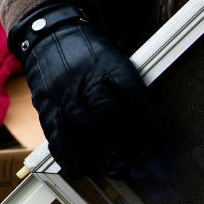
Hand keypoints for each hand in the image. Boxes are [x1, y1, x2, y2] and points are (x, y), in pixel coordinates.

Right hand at [11, 3, 159, 178]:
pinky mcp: (45, 104)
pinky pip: (54, 132)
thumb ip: (127, 85)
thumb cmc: (87, 51)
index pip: (130, 90)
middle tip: (141, 161)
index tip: (159, 135)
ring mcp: (61, 92)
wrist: (48, 34)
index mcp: (106, 62)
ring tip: (116, 169)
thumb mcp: (112, 57)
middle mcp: (83, 78)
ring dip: (101, 152)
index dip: (146, 115)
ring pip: (80, 125)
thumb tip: (152, 119)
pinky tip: (79, 168)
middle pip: (107, 111)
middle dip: (126, 140)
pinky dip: (67, 154)